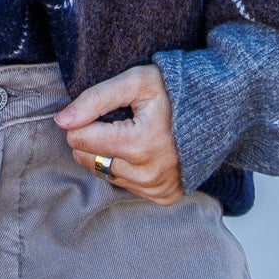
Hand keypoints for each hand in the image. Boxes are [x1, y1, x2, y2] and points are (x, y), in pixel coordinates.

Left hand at [54, 63, 183, 205]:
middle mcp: (148, 173)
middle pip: (89, 160)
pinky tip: (141, 151)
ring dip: (108, 154)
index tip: (99, 109)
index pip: (80, 140)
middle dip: (93, 138)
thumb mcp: (135, 82)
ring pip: (105, 174)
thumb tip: (62, 121)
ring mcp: (157, 188)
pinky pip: (126, 186)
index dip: (83, 120)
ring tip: (130, 133)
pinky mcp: (164, 196)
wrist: (216, 110)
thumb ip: (95, 99)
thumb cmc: (174, 91)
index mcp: (140, 144)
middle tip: (116, 120)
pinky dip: (126, 168)